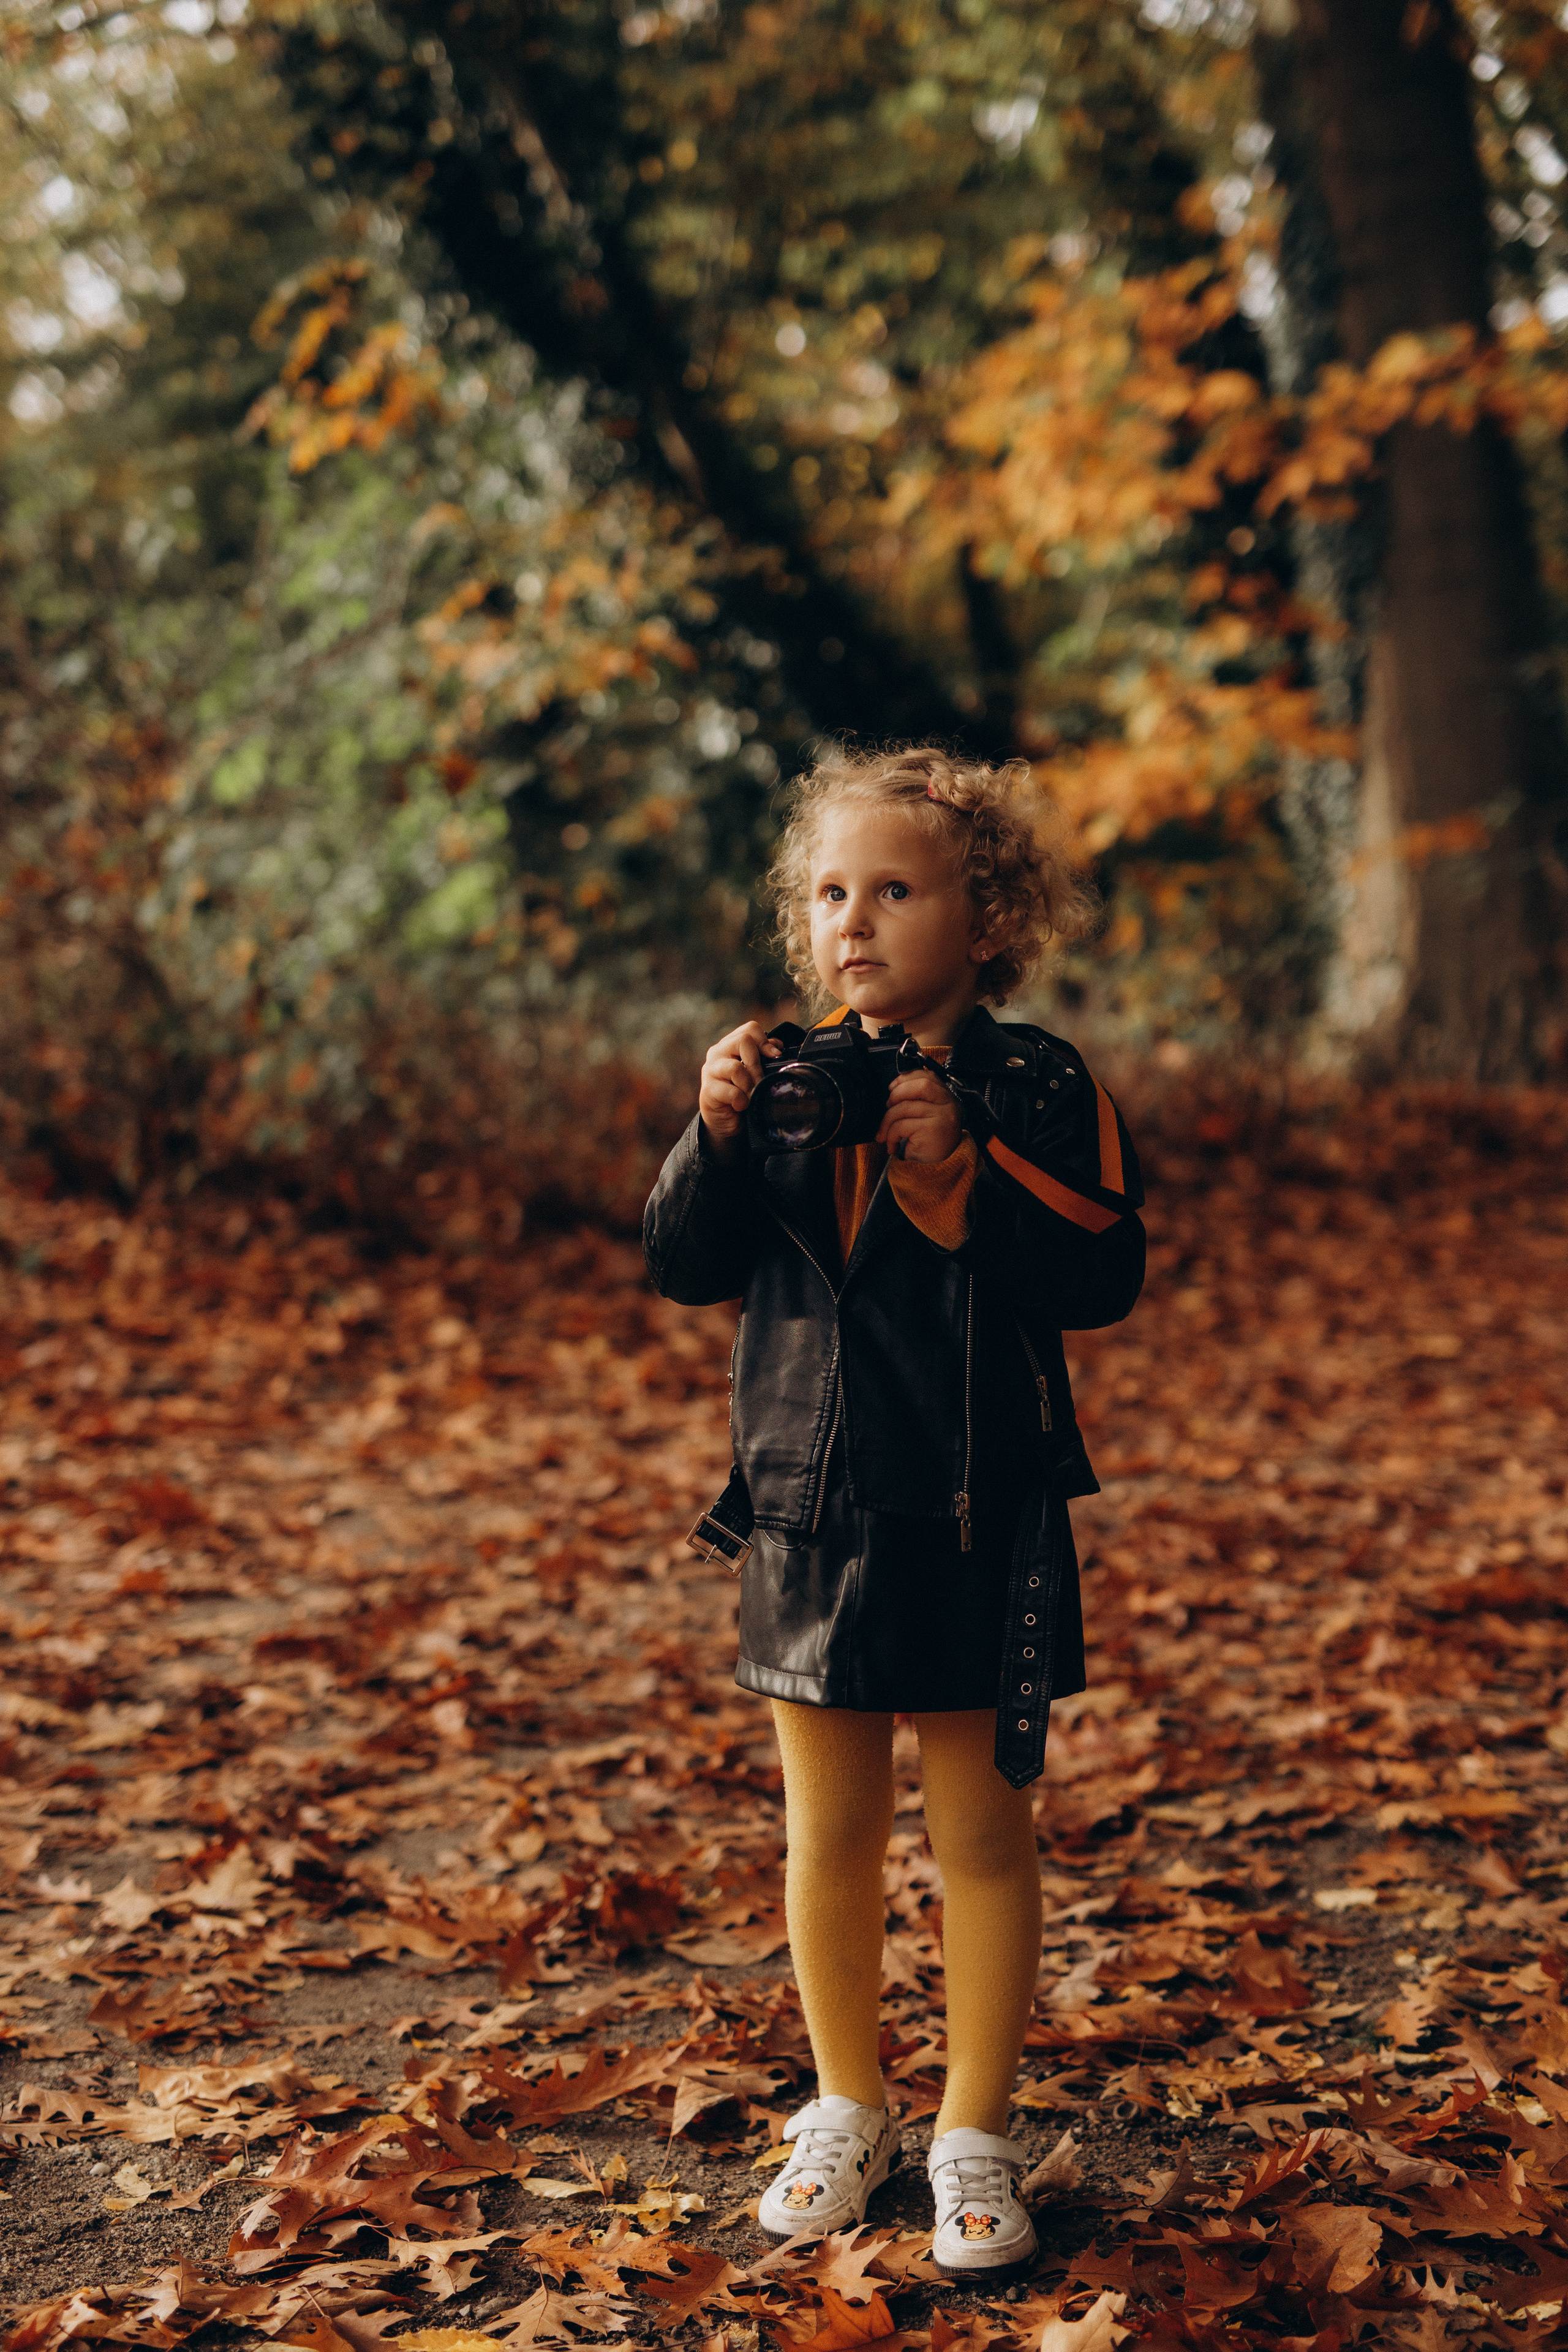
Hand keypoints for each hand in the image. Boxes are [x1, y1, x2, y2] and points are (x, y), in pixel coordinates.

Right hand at [699, 1021, 781, 1160]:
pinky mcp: (708, 1090)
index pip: (750, 1029)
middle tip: (761, 1081)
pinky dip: (742, 1101)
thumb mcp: (754, 1073)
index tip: (774, 1057)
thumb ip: (763, 1057)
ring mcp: (710, 1070)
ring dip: (750, 1085)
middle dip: (757, 1064)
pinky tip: (741, 1106)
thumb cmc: (741, 1094)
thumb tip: (777, 1047)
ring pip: (736, 1067)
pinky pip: (732, 1092)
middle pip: (743, 1041)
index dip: (765, 1041)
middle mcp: (717, 1053)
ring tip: (751, 1095)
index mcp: (730, 1045)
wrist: (724, 1121)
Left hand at [878, 1070, 961, 1163]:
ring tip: (885, 1135)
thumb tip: (892, 1089)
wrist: (940, 1166)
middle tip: (887, 1107)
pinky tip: (893, 1145)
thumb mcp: (927, 1114)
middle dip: (897, 1094)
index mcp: (946, 1096)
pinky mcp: (932, 1130)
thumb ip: (917, 1099)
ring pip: (904, 1108)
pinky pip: (901, 1126)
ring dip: (887, 1122)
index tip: (892, 1087)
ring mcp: (941, 1116)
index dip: (906, 1078)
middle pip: (919, 1087)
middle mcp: (948, 1104)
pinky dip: (891, 1136)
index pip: (927, 1076)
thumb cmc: (929, 1138)